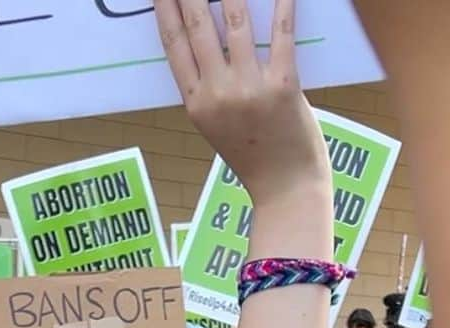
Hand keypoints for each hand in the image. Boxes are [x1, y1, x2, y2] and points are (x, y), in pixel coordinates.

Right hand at [156, 0, 330, 206]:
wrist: (285, 187)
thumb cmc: (253, 156)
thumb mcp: (215, 127)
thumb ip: (208, 91)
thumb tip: (206, 49)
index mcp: (196, 103)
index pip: (173, 46)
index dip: (164, 11)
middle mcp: (217, 93)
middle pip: (197, 28)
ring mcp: (249, 88)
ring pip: (235, 24)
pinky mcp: (283, 85)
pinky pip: (280, 35)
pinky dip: (280, 5)